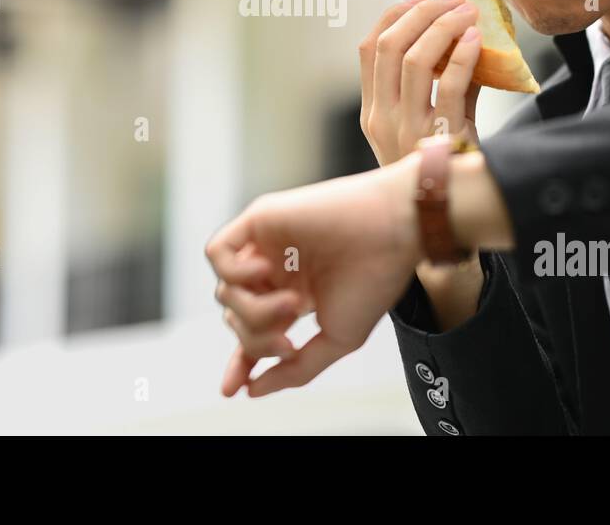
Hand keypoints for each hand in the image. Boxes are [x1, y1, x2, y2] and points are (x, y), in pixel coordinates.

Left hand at [206, 159, 421, 396]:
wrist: (393, 232)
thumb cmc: (373, 282)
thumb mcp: (338, 339)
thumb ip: (296, 369)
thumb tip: (253, 390)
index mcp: (295, 296)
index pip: (253, 332)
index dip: (242, 360)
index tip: (234, 390)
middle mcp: (276, 272)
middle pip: (237, 319)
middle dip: (256, 341)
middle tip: (289, 341)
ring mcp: (265, 246)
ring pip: (226, 292)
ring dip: (253, 311)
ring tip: (292, 303)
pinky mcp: (258, 219)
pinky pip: (217, 252)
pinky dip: (232, 272)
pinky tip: (265, 271)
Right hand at [359, 0, 482, 165]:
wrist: (447, 216)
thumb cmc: (441, 166)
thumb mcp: (427, 124)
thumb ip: (440, 83)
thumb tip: (468, 36)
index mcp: (371, 110)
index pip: (369, 49)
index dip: (394, 15)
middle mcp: (380, 117)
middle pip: (390, 46)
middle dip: (422, 13)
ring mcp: (406, 129)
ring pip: (415, 60)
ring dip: (444, 27)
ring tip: (468, 13)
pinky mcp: (437, 139)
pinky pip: (449, 86)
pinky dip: (462, 56)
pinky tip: (476, 40)